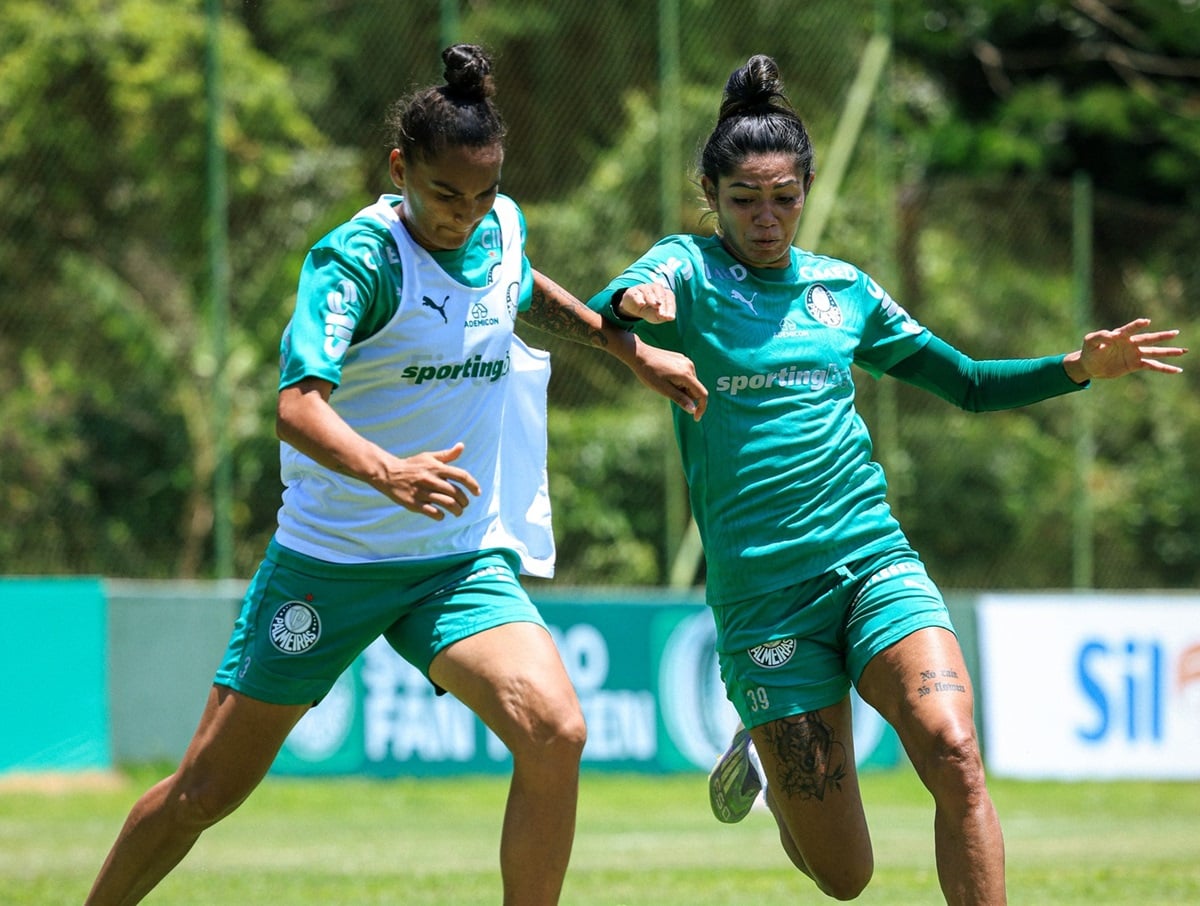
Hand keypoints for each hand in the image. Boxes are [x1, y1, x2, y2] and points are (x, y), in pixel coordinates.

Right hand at [375, 442, 481, 519]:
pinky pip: (434, 513)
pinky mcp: (414, 504)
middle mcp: (431, 479)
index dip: (473, 485)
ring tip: (458, 512)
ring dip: (457, 510)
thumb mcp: (429, 457)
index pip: (462, 476)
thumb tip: (461, 446)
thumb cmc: (412, 465)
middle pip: (457, 493)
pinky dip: (441, 516)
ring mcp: (422, 492)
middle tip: (464, 504)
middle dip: (465, 501)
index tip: (477, 492)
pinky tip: (441, 515)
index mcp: (437, 467)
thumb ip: (447, 455)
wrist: (388, 473)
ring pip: (448, 504)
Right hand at [616, 283, 676, 322]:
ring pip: (649, 291)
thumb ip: (662, 316)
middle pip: (660, 292)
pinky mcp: (632, 292)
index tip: (670, 317)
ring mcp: (643, 288)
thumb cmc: (648, 310)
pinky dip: (639, 298)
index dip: (670, 307)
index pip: (670, 297)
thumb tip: (670, 318)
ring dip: (652, 298)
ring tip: (655, 305)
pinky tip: (641, 304)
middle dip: (662, 304)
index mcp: (664, 293)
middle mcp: (654, 288)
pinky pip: (636, 294)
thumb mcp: (656, 316)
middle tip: (662, 314)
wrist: (633, 307)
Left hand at [629, 340, 707, 420]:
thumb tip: (693, 410)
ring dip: (682, 388)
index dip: (701, 408)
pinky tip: (666, 377)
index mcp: (686, 375)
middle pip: (695, 389)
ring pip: (690, 382)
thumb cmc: (649, 373)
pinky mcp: (682, 359)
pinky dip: (680, 381)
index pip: (702, 394)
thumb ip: (680, 399)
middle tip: (668, 393)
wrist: (639, 354)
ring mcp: (686, 361)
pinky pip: (686, 375)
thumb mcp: (663, 390)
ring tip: (665, 383)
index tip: (695, 418)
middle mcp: (690, 366)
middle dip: (686, 396)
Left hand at [1063, 319, 1187, 381]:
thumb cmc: (1089, 350)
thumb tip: (1111, 335)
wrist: (1090, 365)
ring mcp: (1135, 354)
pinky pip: (1152, 366)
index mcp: (1120, 335)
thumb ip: (1098, 336)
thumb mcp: (1089, 341)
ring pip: (1154, 352)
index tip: (1146, 322)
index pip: (1130, 329)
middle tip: (1176, 333)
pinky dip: (1165, 368)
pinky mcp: (1135, 364)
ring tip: (1183, 351)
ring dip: (1168, 352)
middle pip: (1148, 339)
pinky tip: (1177, 370)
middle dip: (1162, 336)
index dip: (1137, 325)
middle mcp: (1131, 343)